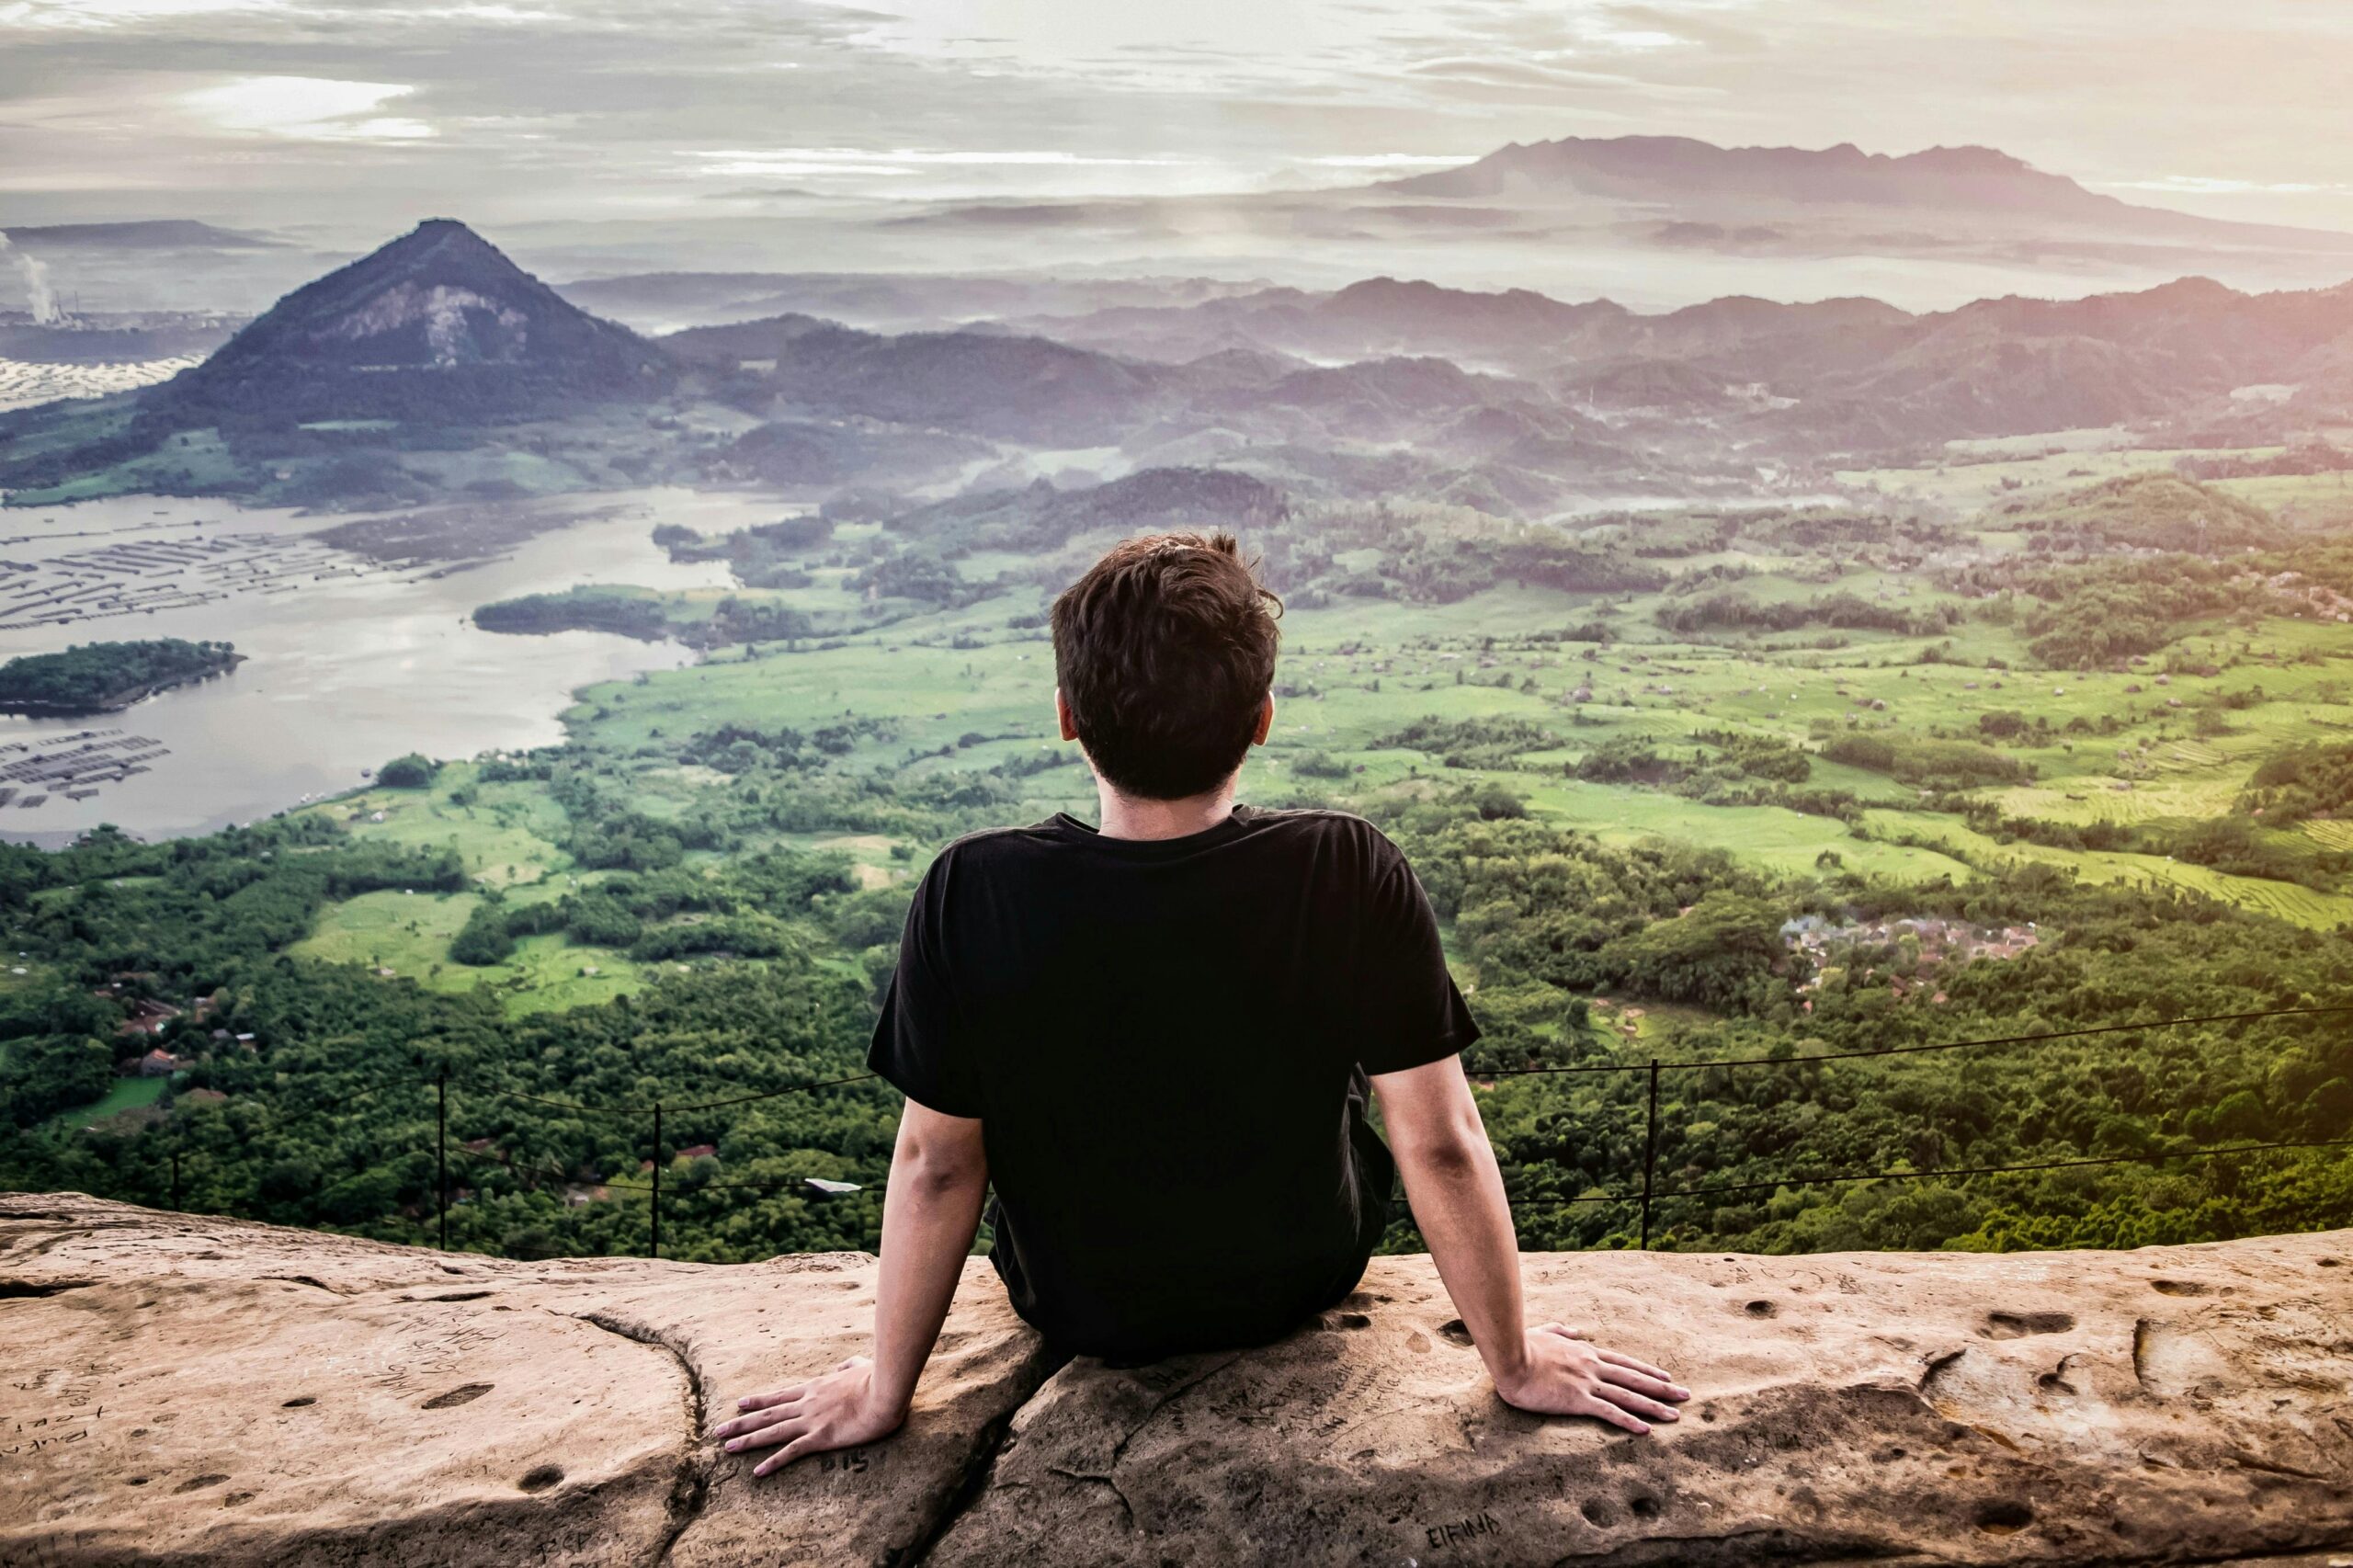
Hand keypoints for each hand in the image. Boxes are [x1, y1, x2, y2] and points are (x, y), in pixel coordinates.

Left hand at [711, 1355, 906, 1475]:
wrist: (884, 1390)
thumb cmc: (876, 1377)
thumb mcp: (858, 1366)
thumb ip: (847, 1366)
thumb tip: (842, 1366)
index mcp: (815, 1387)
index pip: (779, 1396)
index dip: (758, 1401)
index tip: (739, 1404)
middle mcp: (806, 1404)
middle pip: (767, 1414)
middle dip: (741, 1423)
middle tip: (718, 1430)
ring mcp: (811, 1420)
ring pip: (772, 1431)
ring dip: (747, 1440)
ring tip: (726, 1446)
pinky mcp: (820, 1438)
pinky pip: (791, 1452)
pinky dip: (773, 1462)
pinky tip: (757, 1471)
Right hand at [1490, 1322, 1688, 1433]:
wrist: (1510, 1357)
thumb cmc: (1522, 1345)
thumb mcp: (1544, 1331)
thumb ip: (1560, 1330)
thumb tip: (1572, 1329)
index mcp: (1585, 1352)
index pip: (1624, 1362)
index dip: (1647, 1371)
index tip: (1666, 1377)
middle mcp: (1593, 1366)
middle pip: (1635, 1379)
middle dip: (1662, 1388)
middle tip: (1685, 1395)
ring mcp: (1587, 1383)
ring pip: (1629, 1396)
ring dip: (1655, 1406)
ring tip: (1676, 1415)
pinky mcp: (1578, 1400)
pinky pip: (1609, 1412)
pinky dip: (1629, 1421)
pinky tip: (1646, 1430)